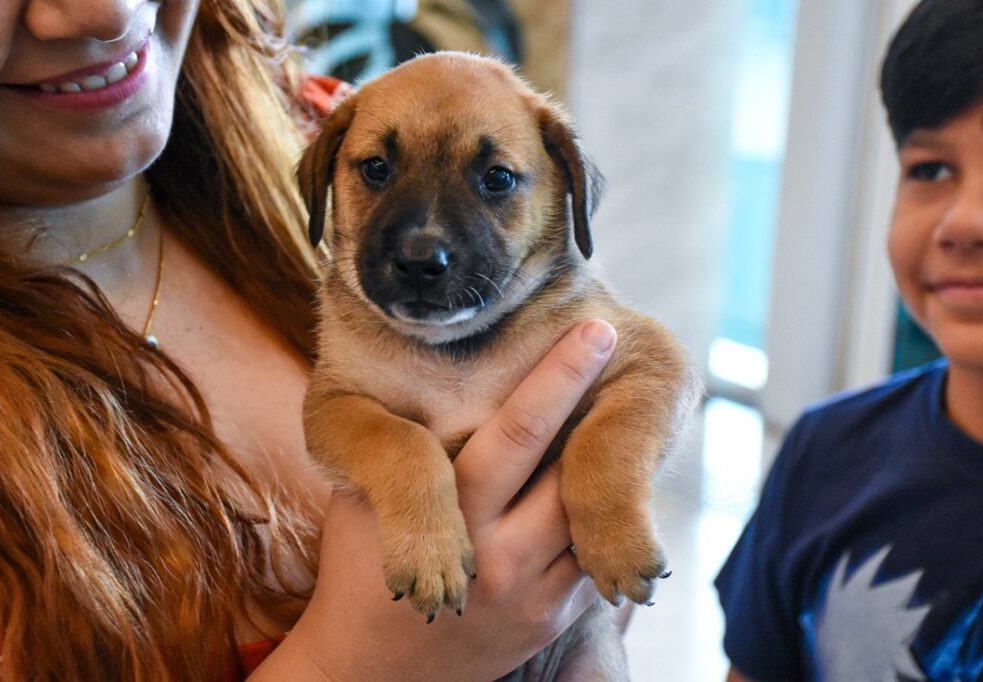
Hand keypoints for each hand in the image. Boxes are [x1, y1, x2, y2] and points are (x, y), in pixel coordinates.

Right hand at [253, 319, 618, 681]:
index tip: (591, 332)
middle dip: (599, 403)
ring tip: (619, 398)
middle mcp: (501, 553)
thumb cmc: (360, 568)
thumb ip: (401, 454)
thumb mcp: (364, 504)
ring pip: (591, 510)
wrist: (376, 672)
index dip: (557, 379)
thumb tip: (435, 378)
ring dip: (606, 457)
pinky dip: (600, 511)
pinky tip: (603, 471)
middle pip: (569, 466)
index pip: (515, 434)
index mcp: (451, 514)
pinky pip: (592, 553)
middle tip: (621, 344)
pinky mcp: (554, 617)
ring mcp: (535, 591)